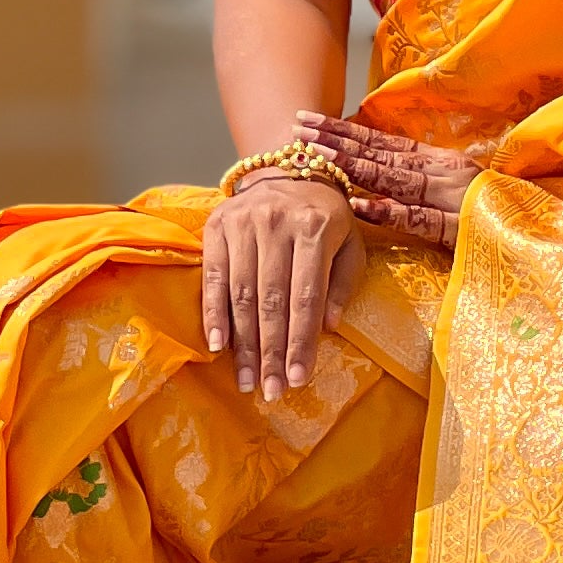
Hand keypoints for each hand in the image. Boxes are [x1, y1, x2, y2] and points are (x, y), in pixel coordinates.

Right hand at [200, 175, 360, 401]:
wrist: (287, 170)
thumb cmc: (326, 218)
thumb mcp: (350, 243)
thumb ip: (343, 284)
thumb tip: (329, 328)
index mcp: (315, 228)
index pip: (306, 296)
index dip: (301, 341)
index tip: (298, 379)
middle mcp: (276, 224)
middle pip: (272, 301)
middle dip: (270, 352)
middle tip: (270, 391)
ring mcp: (243, 223)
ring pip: (241, 295)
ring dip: (242, 344)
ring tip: (246, 381)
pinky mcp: (216, 226)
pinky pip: (213, 278)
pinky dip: (213, 315)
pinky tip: (217, 347)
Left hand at [294, 110, 484, 253]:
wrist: (550, 233)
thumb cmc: (503, 218)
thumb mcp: (461, 195)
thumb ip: (423, 187)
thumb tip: (376, 186)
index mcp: (441, 164)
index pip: (384, 144)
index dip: (345, 132)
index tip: (308, 123)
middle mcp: (444, 173)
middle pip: (381, 155)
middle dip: (336, 142)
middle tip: (296, 129)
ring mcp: (453, 198)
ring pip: (396, 179)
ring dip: (354, 167)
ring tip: (317, 158)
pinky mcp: (463, 229)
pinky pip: (420, 219)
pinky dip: (390, 212)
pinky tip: (361, 206)